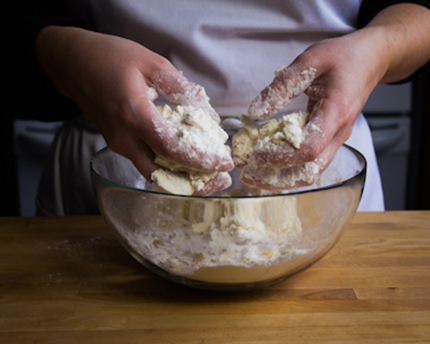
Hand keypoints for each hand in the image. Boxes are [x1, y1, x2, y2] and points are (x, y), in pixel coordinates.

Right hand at [36, 26, 233, 193]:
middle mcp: (124, 138)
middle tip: (220, 180)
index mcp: (133, 114)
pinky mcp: (118, 145)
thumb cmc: (110, 57)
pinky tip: (188, 160)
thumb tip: (209, 117)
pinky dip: (169, 167)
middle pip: (161, 175)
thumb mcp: (152, 63)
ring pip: (153, 173)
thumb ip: (182, 90)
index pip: (171, 149)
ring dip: (182, 178)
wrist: (72, 64)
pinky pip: (146, 163)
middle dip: (193, 183)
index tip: (223, 164)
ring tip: (209, 173)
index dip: (200, 161)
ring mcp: (118, 145)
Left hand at [244, 3, 429, 189]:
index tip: (255, 154)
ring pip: (310, 174)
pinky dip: (288, 171)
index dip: (281, 156)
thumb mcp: (311, 60)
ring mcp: (336, 141)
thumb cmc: (344, 57)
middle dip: (276, 178)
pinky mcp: (329, 142)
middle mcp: (339, 134)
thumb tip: (256, 110)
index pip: (310, 148)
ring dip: (280, 180)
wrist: (370, 60)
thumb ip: (282, 85)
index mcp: (336, 112)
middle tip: (246, 173)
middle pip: (310, 171)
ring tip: (252, 175)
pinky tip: (267, 167)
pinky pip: (310, 165)